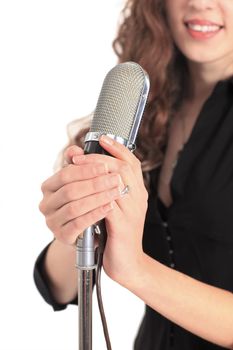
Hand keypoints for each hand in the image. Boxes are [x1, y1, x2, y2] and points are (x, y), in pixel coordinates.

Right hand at [39, 144, 122, 244]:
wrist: (84, 233)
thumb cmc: (82, 202)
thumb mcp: (79, 183)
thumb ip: (77, 166)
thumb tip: (75, 149)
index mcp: (48, 187)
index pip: (65, 174)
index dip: (86, 169)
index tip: (105, 166)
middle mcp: (46, 204)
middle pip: (70, 190)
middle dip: (95, 183)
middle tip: (115, 179)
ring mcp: (52, 222)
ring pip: (74, 207)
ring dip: (98, 198)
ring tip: (116, 192)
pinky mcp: (61, 236)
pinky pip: (79, 224)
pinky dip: (95, 214)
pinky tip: (109, 207)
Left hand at [72, 135, 147, 286]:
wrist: (129, 263)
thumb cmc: (119, 233)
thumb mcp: (114, 206)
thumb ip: (105, 187)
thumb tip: (90, 168)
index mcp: (138, 192)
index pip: (132, 162)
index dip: (118, 148)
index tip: (102, 138)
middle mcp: (138, 198)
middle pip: (122, 167)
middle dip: (99, 158)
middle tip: (79, 156)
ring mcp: (132, 211)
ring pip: (116, 182)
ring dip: (94, 172)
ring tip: (76, 166)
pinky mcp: (123, 226)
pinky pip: (109, 205)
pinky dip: (95, 195)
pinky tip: (82, 190)